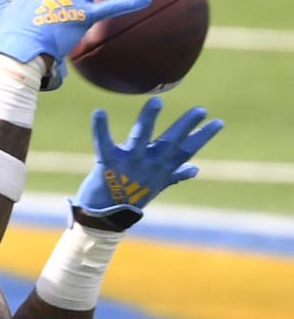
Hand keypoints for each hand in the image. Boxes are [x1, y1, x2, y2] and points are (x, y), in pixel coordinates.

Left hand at [71, 95, 223, 230]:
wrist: (105, 216)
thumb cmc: (131, 196)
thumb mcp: (156, 184)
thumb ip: (175, 174)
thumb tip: (196, 169)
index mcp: (161, 168)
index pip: (187, 150)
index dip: (202, 137)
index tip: (218, 122)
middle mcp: (148, 164)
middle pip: (170, 142)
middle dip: (185, 126)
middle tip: (200, 110)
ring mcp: (129, 163)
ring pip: (141, 137)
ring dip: (148, 119)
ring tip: (156, 101)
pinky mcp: (107, 163)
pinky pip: (104, 143)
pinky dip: (100, 128)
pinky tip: (99, 111)